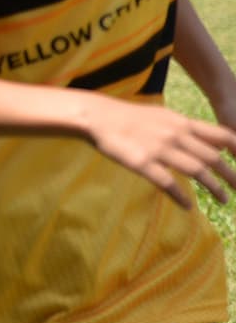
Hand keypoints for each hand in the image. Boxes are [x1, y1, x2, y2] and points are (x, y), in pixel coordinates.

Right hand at [86, 94, 235, 208]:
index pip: (221, 135)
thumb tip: (219, 142)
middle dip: (231, 175)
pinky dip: (180, 196)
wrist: (100, 117)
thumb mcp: (165, 116)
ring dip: (214, 188)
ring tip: (224, 200)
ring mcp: (159, 149)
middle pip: (212, 158)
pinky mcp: (142, 163)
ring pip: (196, 171)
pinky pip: (167, 183)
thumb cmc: (132, 117)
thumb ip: (191, 129)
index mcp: (182, 123)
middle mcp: (175, 135)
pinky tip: (188, 206)